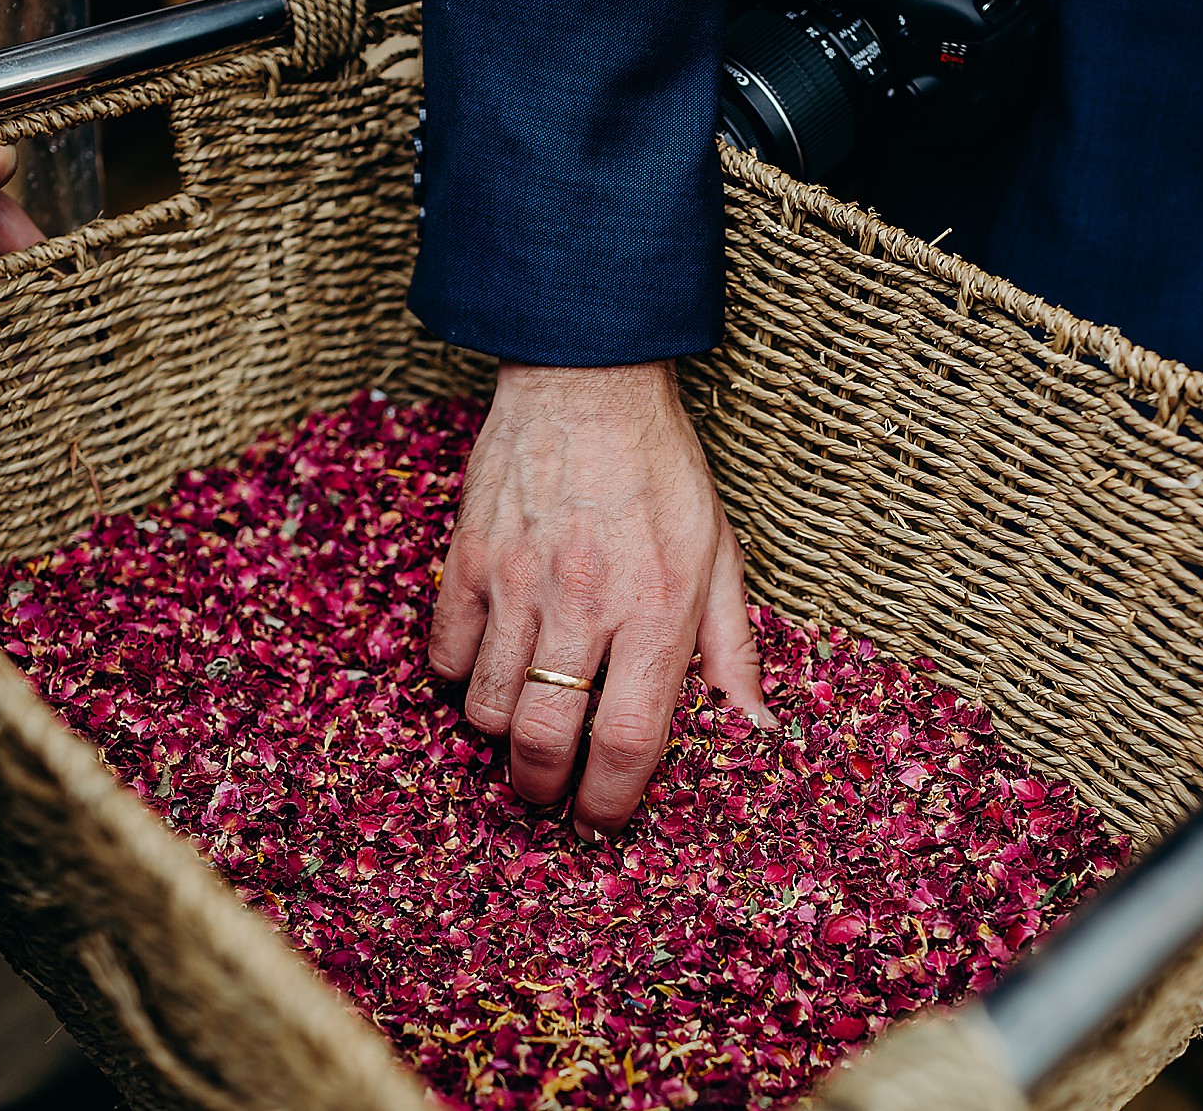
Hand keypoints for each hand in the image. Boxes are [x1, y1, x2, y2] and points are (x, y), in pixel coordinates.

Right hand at [430, 360, 773, 837]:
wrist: (586, 381)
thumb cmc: (662, 471)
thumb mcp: (720, 555)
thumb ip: (731, 649)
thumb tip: (756, 731)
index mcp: (657, 609)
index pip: (628, 742)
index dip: (611, 803)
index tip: (604, 822)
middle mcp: (584, 604)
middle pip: (543, 742)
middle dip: (543, 790)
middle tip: (552, 793)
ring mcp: (516, 583)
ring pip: (487, 707)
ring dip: (504, 736)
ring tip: (526, 723)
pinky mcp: (467, 559)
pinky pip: (446, 654)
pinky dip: (463, 679)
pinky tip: (491, 665)